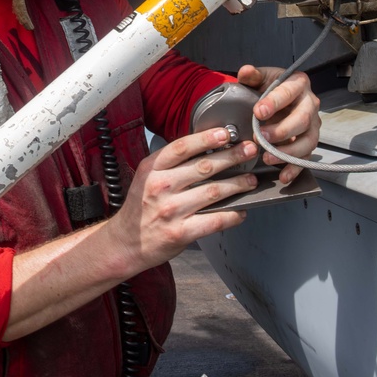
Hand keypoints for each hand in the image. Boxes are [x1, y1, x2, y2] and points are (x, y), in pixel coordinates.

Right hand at [106, 128, 258, 271]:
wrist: (126, 243)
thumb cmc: (141, 207)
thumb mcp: (147, 178)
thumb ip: (170, 164)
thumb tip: (207, 148)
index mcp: (151, 169)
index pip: (182, 147)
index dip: (206, 138)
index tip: (226, 133)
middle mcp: (160, 187)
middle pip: (203, 167)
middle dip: (232, 156)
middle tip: (250, 150)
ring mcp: (171, 210)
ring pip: (214, 192)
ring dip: (238, 184)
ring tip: (250, 180)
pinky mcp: (180, 233)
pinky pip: (214, 220)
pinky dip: (232, 215)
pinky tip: (241, 211)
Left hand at [236, 64, 320, 183]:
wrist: (275, 100)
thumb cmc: (268, 88)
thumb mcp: (260, 79)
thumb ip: (252, 76)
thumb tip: (245, 71)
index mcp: (298, 84)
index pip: (289, 92)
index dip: (274, 102)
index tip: (258, 111)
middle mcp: (310, 104)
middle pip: (302, 120)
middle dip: (281, 130)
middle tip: (260, 137)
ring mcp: (312, 125)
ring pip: (308, 141)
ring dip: (288, 152)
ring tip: (267, 157)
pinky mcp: (309, 142)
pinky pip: (306, 157)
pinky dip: (296, 168)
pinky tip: (283, 176)